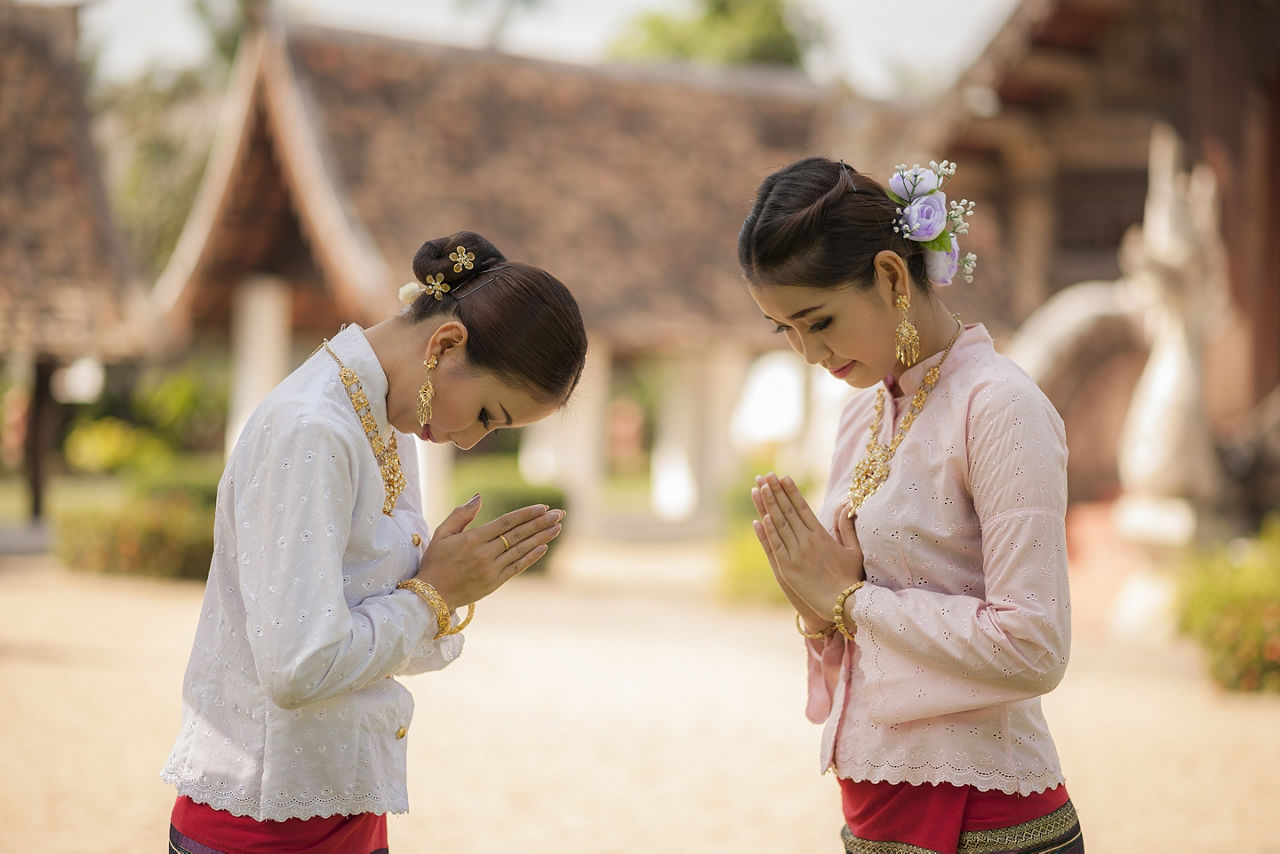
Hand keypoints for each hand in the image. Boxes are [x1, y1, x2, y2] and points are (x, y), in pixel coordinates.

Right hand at [416, 495, 563, 607]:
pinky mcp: (495, 583)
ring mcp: (491, 569)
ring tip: (557, 527)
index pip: (506, 522)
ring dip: (541, 538)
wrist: (431, 596)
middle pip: (518, 534)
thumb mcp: (442, 534)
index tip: (542, 507)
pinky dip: (531, 557)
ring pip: (521, 550)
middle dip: (540, 523)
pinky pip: (517, 567)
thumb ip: (461, 514)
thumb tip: (479, 497)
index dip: (526, 514)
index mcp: (473, 539)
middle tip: (559, 513)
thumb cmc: (435, 562)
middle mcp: (485, 553)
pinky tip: (544, 547)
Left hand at [752, 473, 862, 626]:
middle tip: (765, 475)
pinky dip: (767, 532)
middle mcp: (807, 541)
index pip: (802, 507)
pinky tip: (760, 517)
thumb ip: (846, 527)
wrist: (843, 603)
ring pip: (778, 525)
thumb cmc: (850, 578)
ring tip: (758, 489)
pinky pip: (775, 546)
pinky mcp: (787, 569)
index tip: (783, 477)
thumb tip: (845, 506)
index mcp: (822, 535)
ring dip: (767, 505)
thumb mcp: (854, 550)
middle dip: (775, 492)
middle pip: (787, 511)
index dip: (791, 491)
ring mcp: (796, 554)